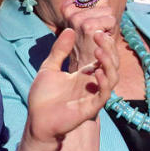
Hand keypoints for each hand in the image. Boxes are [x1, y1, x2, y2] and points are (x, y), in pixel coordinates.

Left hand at [23, 27, 117, 148]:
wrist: (36, 120)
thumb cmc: (43, 97)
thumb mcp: (49, 68)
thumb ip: (59, 51)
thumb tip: (69, 30)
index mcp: (85, 75)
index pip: (102, 58)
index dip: (103, 45)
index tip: (96, 32)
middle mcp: (93, 84)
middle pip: (111, 64)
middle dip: (109, 49)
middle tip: (100, 36)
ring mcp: (93, 95)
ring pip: (113, 78)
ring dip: (109, 63)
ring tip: (99, 51)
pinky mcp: (92, 108)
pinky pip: (105, 94)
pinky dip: (104, 82)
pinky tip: (97, 72)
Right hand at [58, 0, 116, 72]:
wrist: (86, 66)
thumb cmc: (90, 42)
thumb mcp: (91, 17)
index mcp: (67, 6)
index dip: (100, 8)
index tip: (92, 22)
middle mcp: (70, 11)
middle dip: (105, 15)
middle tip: (97, 30)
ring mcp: (78, 18)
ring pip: (108, 10)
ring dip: (109, 24)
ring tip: (99, 35)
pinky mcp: (88, 26)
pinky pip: (111, 20)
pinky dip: (111, 30)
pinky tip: (102, 39)